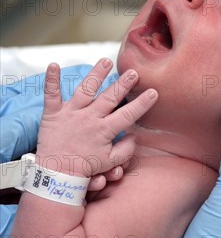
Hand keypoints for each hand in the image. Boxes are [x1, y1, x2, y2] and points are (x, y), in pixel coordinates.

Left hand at [36, 59, 157, 176]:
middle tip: (134, 72)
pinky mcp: (54, 114)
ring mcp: (71, 114)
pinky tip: (53, 65)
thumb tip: (135, 136)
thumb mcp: (110, 163)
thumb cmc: (85, 169)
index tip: (153, 92)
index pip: (128, 114)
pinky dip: (51, 80)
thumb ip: (126, 149)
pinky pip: (51, 95)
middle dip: (123, 83)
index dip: (142, 103)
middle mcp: (89, 118)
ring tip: (106, 61)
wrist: (57, 175)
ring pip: (85, 90)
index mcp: (104, 130)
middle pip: (110, 97)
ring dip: (96, 74)